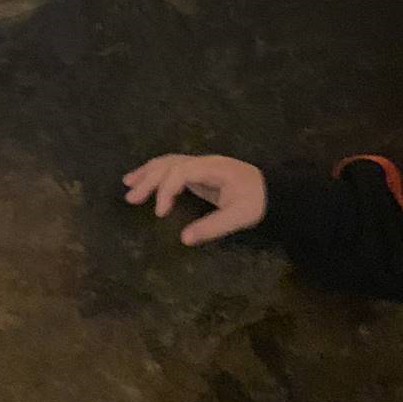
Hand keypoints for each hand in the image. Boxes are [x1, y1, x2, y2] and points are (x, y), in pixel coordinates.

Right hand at [123, 154, 267, 245]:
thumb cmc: (258, 201)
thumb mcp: (239, 217)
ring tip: (128, 184)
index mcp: (213, 169)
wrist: (274, 190)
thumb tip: (184, 239)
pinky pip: (173, 169)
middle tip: (131, 199)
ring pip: (169, 163)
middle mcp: (204, 162)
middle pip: (170, 164)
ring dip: (148, 173)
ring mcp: (202, 166)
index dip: (166, 190)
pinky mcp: (200, 173)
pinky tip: (145, 180)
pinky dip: (157, 174)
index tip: (159, 214)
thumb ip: (212, 226)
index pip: (181, 172)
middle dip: (149, 180)